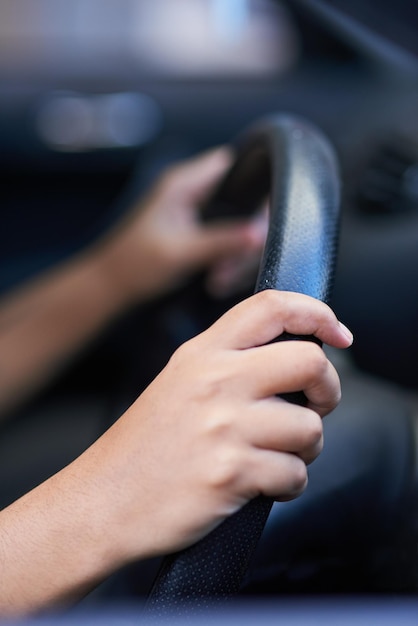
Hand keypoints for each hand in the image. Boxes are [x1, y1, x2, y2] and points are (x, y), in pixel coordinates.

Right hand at [88, 290, 352, 562]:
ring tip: (277, 455)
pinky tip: (261, 484)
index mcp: (203, 353)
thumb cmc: (146, 445)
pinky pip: (295, 474)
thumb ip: (231, 362)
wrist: (104, 500)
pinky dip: (289, 484)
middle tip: (317, 406)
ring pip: (310, 427)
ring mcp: (222, 426)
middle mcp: (215, 380)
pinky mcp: (229, 472)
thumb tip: (298, 360)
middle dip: (330, 388)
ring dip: (306, 448)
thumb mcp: (180, 381)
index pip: (272, 306)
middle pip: (310, 361)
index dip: (317, 313)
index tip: (338, 333)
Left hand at [102, 148, 265, 305]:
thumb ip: (222, 241)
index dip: (255, 187)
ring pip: (238, 226)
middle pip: (242, 202)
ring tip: (220, 280)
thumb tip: (260, 234)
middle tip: (232, 267)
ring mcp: (196, 214)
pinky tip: (217, 281)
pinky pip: (228, 242)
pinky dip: (227, 262)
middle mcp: (193, 192)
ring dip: (236, 256)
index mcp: (184, 183)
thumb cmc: (133, 264)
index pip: (234, 165)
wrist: (111, 287)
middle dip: (245, 237)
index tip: (262, 221)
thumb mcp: (181, 252)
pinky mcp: (198, 234)